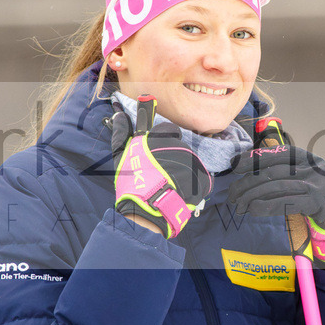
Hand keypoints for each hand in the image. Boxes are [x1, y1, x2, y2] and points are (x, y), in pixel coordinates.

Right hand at [110, 95, 211, 238]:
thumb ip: (121, 134)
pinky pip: (199, 178)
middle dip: (171, 159)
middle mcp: (180, 146)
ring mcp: (193, 162)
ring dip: (181, 172)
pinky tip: (180, 193)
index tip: (157, 152)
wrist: (149, 210)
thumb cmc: (132, 183)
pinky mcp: (203, 177)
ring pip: (189, 163)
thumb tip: (120, 115)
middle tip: (159, 175)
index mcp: (161, 138)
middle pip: (179, 148)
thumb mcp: (121, 157)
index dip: (164, 140)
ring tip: (168, 186)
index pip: (169, 130)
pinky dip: (192, 185)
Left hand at [228, 144, 324, 269]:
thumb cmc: (313, 193)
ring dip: (253, 197)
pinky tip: (254, 210)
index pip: (278, 153)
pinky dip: (266, 207)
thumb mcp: (302, 175)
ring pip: (276, 188)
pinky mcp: (315, 203)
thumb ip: (282, 170)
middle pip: (273, 173)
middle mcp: (313, 168)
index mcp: (308, 158)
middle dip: (248, 184)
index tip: (235, 166)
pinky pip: (285, 203)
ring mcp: (315, 185)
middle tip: (233, 194)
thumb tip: (246, 170)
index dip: (255, 158)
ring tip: (239, 205)